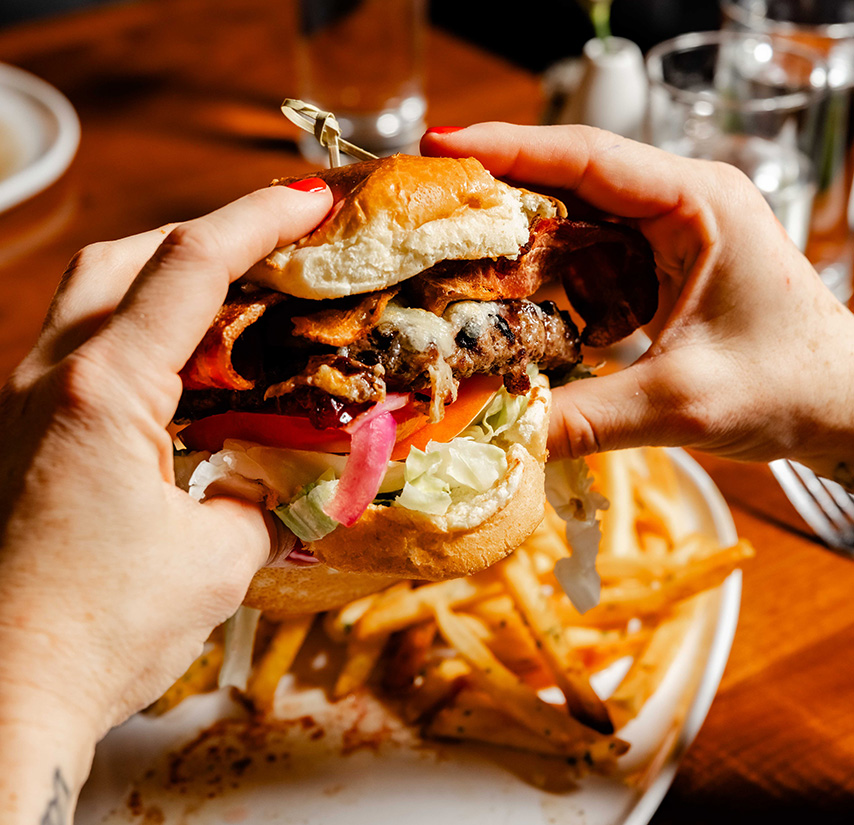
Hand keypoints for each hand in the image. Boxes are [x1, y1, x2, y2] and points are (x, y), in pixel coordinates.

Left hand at [0, 181, 331, 820]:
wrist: (2, 700)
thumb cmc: (98, 633)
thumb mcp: (217, 561)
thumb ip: (262, 502)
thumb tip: (279, 484)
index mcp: (104, 393)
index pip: (190, 267)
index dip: (258, 219)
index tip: (310, 198)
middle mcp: (51, 381)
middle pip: (126, 258)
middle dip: (207, 236)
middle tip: (276, 248)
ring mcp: (24, 406)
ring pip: (96, 299)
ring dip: (170, 285)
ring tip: (239, 305)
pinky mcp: (20, 438)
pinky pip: (83, 355)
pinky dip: (143, 341)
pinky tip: (186, 378)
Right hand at [422, 124, 853, 484]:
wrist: (840, 405)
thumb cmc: (788, 385)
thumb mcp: (679, 401)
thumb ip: (585, 419)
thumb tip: (494, 435)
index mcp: (698, 203)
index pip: (589, 156)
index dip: (508, 146)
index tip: (440, 144)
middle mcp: (678, 204)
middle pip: (569, 178)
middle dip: (495, 188)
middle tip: (426, 204)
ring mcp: (666, 235)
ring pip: (572, 217)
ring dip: (513, 233)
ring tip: (445, 245)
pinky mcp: (655, 269)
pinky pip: (585, 256)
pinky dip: (540, 272)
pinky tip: (500, 292)